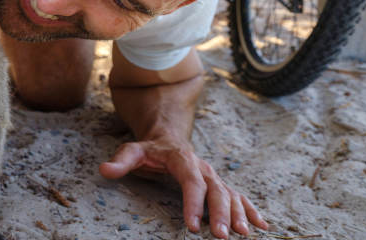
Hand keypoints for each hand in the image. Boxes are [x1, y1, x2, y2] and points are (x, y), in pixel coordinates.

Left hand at [98, 139, 267, 237]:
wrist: (167, 136)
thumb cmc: (149, 149)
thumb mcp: (131, 151)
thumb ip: (120, 161)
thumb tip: (104, 170)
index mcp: (183, 159)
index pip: (191, 182)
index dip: (193, 203)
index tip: (192, 225)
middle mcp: (203, 168)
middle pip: (216, 190)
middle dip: (220, 214)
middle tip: (221, 236)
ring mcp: (213, 176)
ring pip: (230, 194)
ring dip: (238, 214)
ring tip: (243, 234)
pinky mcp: (219, 184)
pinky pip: (239, 196)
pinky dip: (251, 210)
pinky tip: (261, 226)